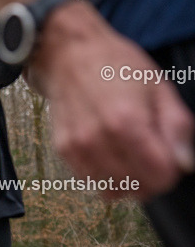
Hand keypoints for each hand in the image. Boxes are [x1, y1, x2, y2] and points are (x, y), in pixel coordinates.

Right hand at [29, 1, 193, 200]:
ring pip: (113, 191)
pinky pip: (92, 182)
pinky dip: (106, 176)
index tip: (171, 159)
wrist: (67, 56)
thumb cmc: (114, 64)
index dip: (172, 172)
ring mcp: (78, 148)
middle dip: (152, 178)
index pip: (159, 175)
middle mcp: (98, 140)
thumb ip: (177, 126)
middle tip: (153, 157)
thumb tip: (185, 162)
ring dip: (128, 181)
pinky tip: (111, 155)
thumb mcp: (158, 86)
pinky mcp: (64, 151)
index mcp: (127, 122)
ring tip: (131, 157)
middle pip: (137, 188)